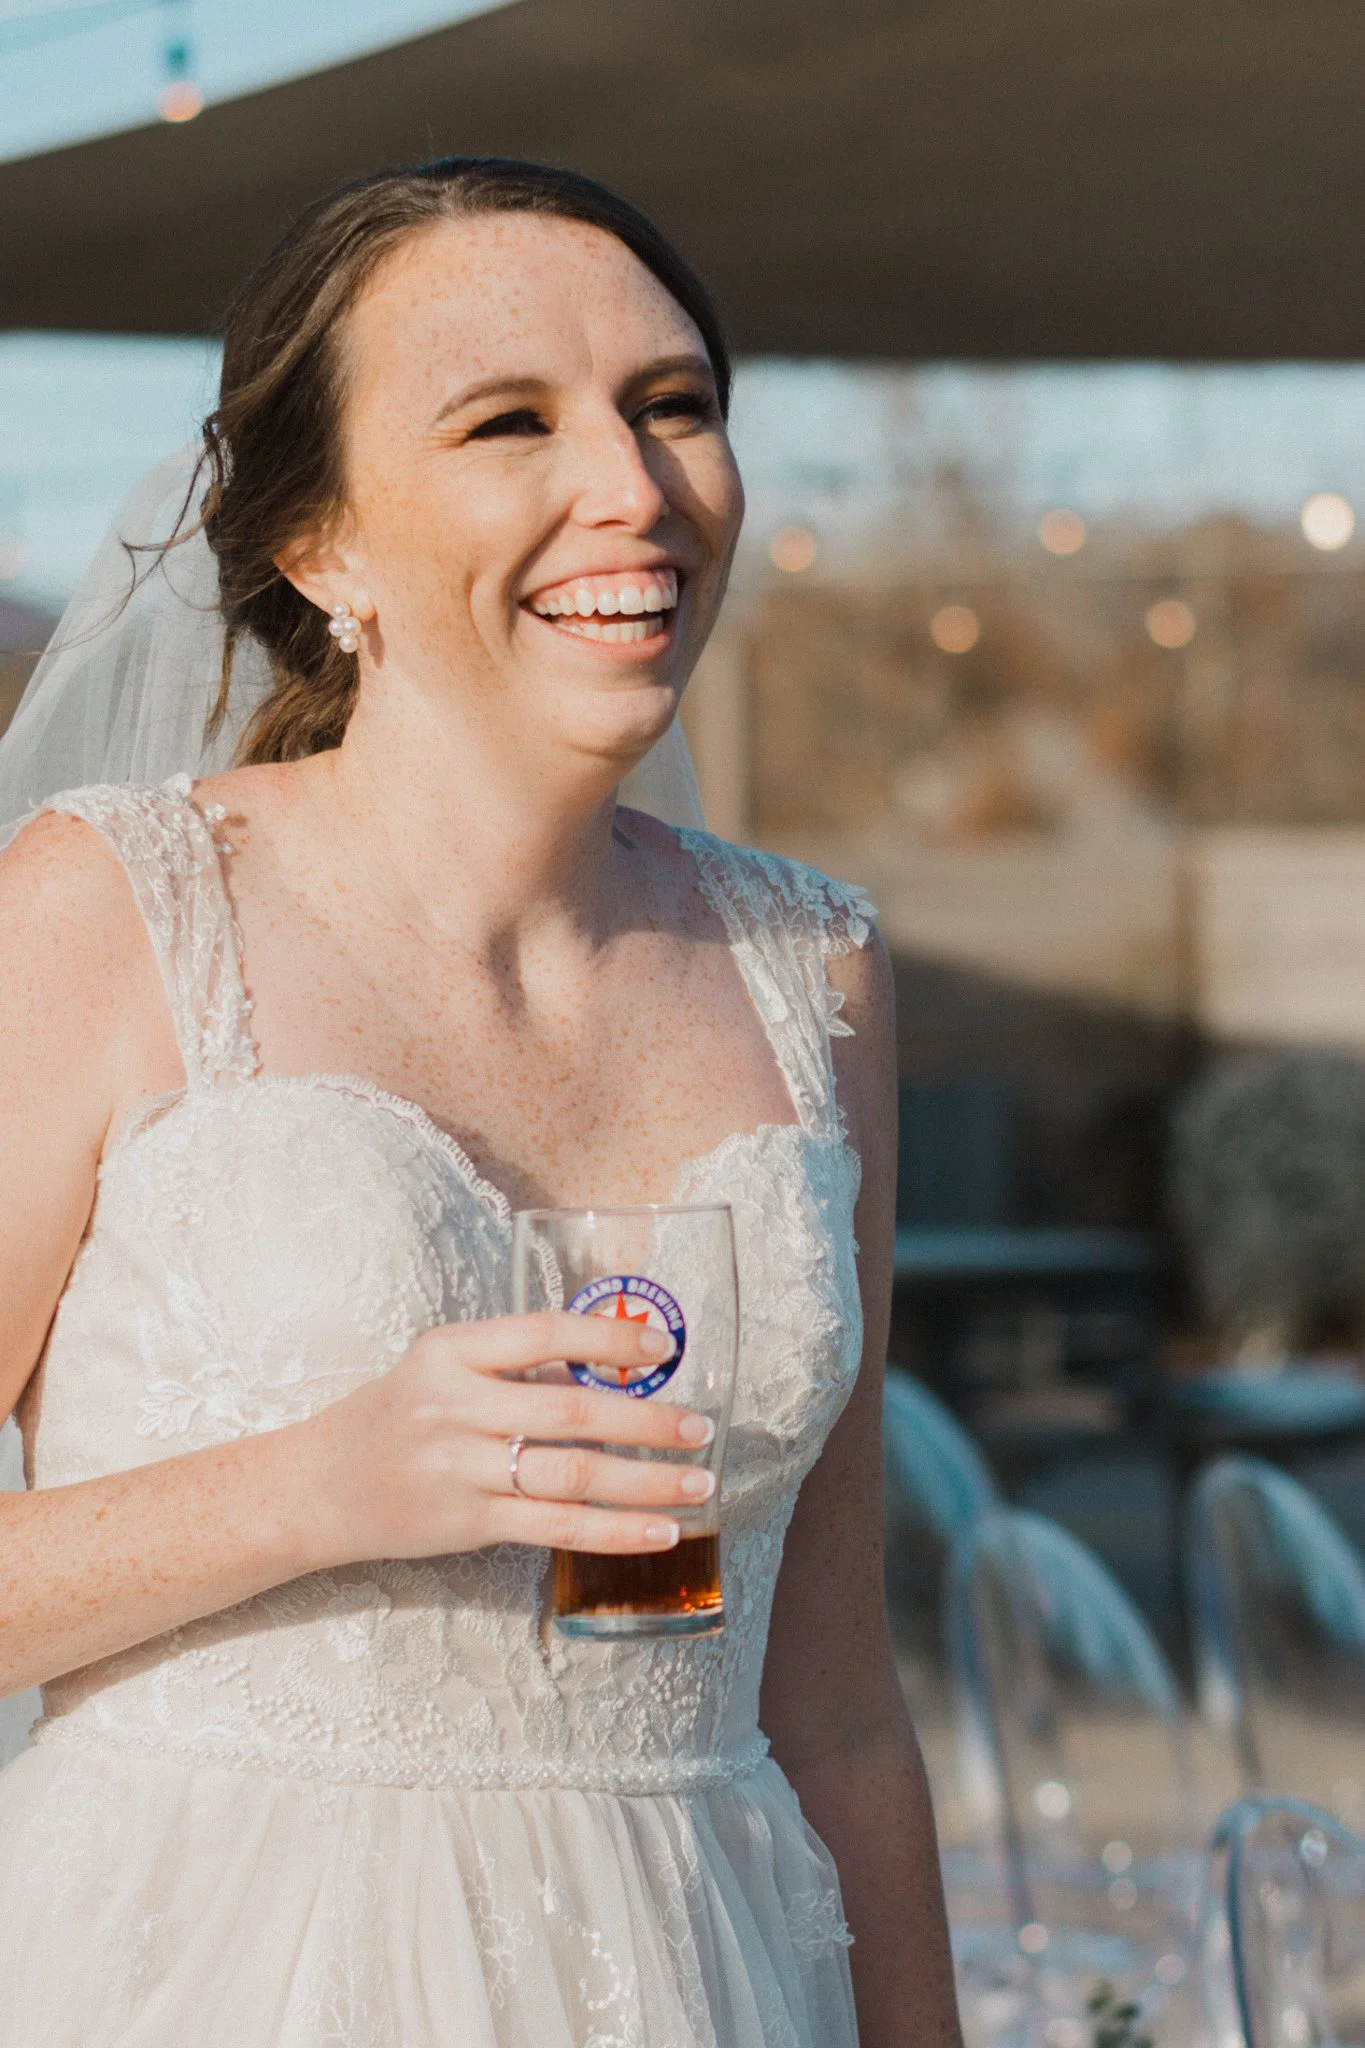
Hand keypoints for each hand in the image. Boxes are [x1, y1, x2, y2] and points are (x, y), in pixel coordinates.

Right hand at [295, 1310, 715, 1567]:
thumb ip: (511, 1366)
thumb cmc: (393, 1418)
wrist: (315, 1488)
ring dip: (645, 1480)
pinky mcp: (466, 1524)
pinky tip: (660, 1531)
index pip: (543, 1332)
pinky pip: (556, 1528)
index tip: (663, 1347)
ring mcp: (459, 1469)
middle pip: (570, 1410)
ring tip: (699, 1481)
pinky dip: (616, 1531)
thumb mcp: (439, 1368)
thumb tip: (612, 1369)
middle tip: (701, 1426)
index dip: (610, 1337)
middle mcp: (453, 1406)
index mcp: (450, 1351)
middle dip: (646, 1419)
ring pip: (572, 1475)